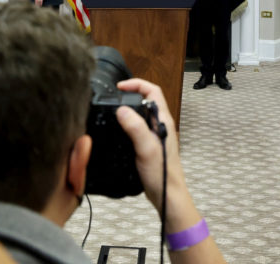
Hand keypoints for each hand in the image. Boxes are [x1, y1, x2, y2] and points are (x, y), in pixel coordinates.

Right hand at [115, 78, 184, 216]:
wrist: (167, 196)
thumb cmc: (161, 174)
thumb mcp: (146, 148)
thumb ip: (136, 127)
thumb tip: (122, 109)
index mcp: (163, 121)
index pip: (153, 91)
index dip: (137, 84)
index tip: (120, 87)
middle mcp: (160, 125)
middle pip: (146, 100)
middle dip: (130, 94)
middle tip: (113, 97)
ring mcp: (155, 135)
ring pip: (141, 114)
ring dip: (128, 109)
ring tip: (112, 112)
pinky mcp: (149, 145)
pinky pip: (138, 127)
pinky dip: (127, 124)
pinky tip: (118, 131)